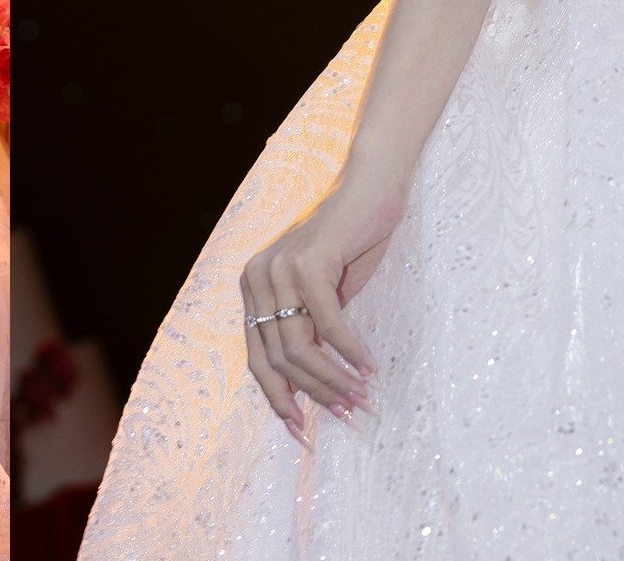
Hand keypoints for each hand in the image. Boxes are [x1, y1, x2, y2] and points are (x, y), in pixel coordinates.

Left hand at [240, 175, 403, 443]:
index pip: (257, 359)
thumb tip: (309, 394)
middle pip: (280, 358)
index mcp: (253, 288)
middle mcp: (257, 277)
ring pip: (301, 346)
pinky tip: (368, 365)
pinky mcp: (310, 261)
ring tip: (362, 396)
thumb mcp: (320, 298)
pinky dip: (350, 350)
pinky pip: (328, 322)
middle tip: (350, 414)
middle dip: (316, 394)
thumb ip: (307, 334)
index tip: (303, 431)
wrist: (370, 191)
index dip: (279, 399)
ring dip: (334, 378)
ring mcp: (280, 267)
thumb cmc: (349, 247)